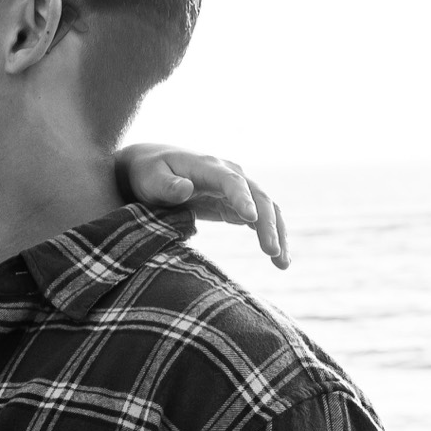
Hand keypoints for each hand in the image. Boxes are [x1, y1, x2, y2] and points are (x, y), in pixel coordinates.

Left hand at [116, 142, 289, 269]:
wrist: (151, 169)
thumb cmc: (148, 173)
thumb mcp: (150, 178)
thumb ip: (166, 185)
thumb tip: (186, 189)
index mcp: (208, 166)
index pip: (232, 181)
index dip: (243, 198)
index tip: (250, 219)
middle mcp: (229, 174)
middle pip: (258, 197)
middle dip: (268, 224)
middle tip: (271, 252)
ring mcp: (235, 189)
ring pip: (266, 209)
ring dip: (277, 234)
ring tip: (282, 264)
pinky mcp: (235, 204)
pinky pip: (259, 219)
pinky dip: (271, 236)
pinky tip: (279, 259)